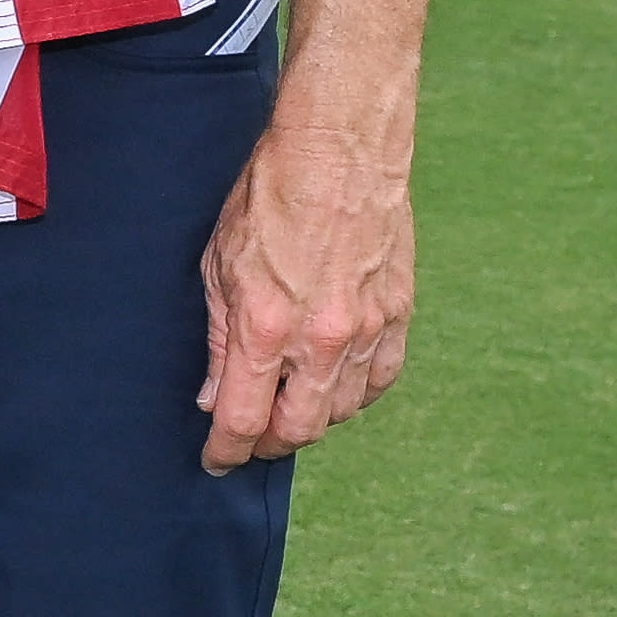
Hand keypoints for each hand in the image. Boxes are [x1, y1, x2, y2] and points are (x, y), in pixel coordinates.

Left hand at [196, 114, 417, 470]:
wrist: (338, 155)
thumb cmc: (267, 201)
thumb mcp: (217, 265)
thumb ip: (220, 340)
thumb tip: (217, 398)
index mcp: (267, 327)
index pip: (245, 419)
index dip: (228, 450)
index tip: (216, 461)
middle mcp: (322, 340)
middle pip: (300, 430)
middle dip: (270, 443)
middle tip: (251, 440)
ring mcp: (368, 332)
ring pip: (343, 411)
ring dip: (312, 418)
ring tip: (288, 406)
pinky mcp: (400, 317)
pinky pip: (380, 381)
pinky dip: (355, 394)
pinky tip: (333, 385)